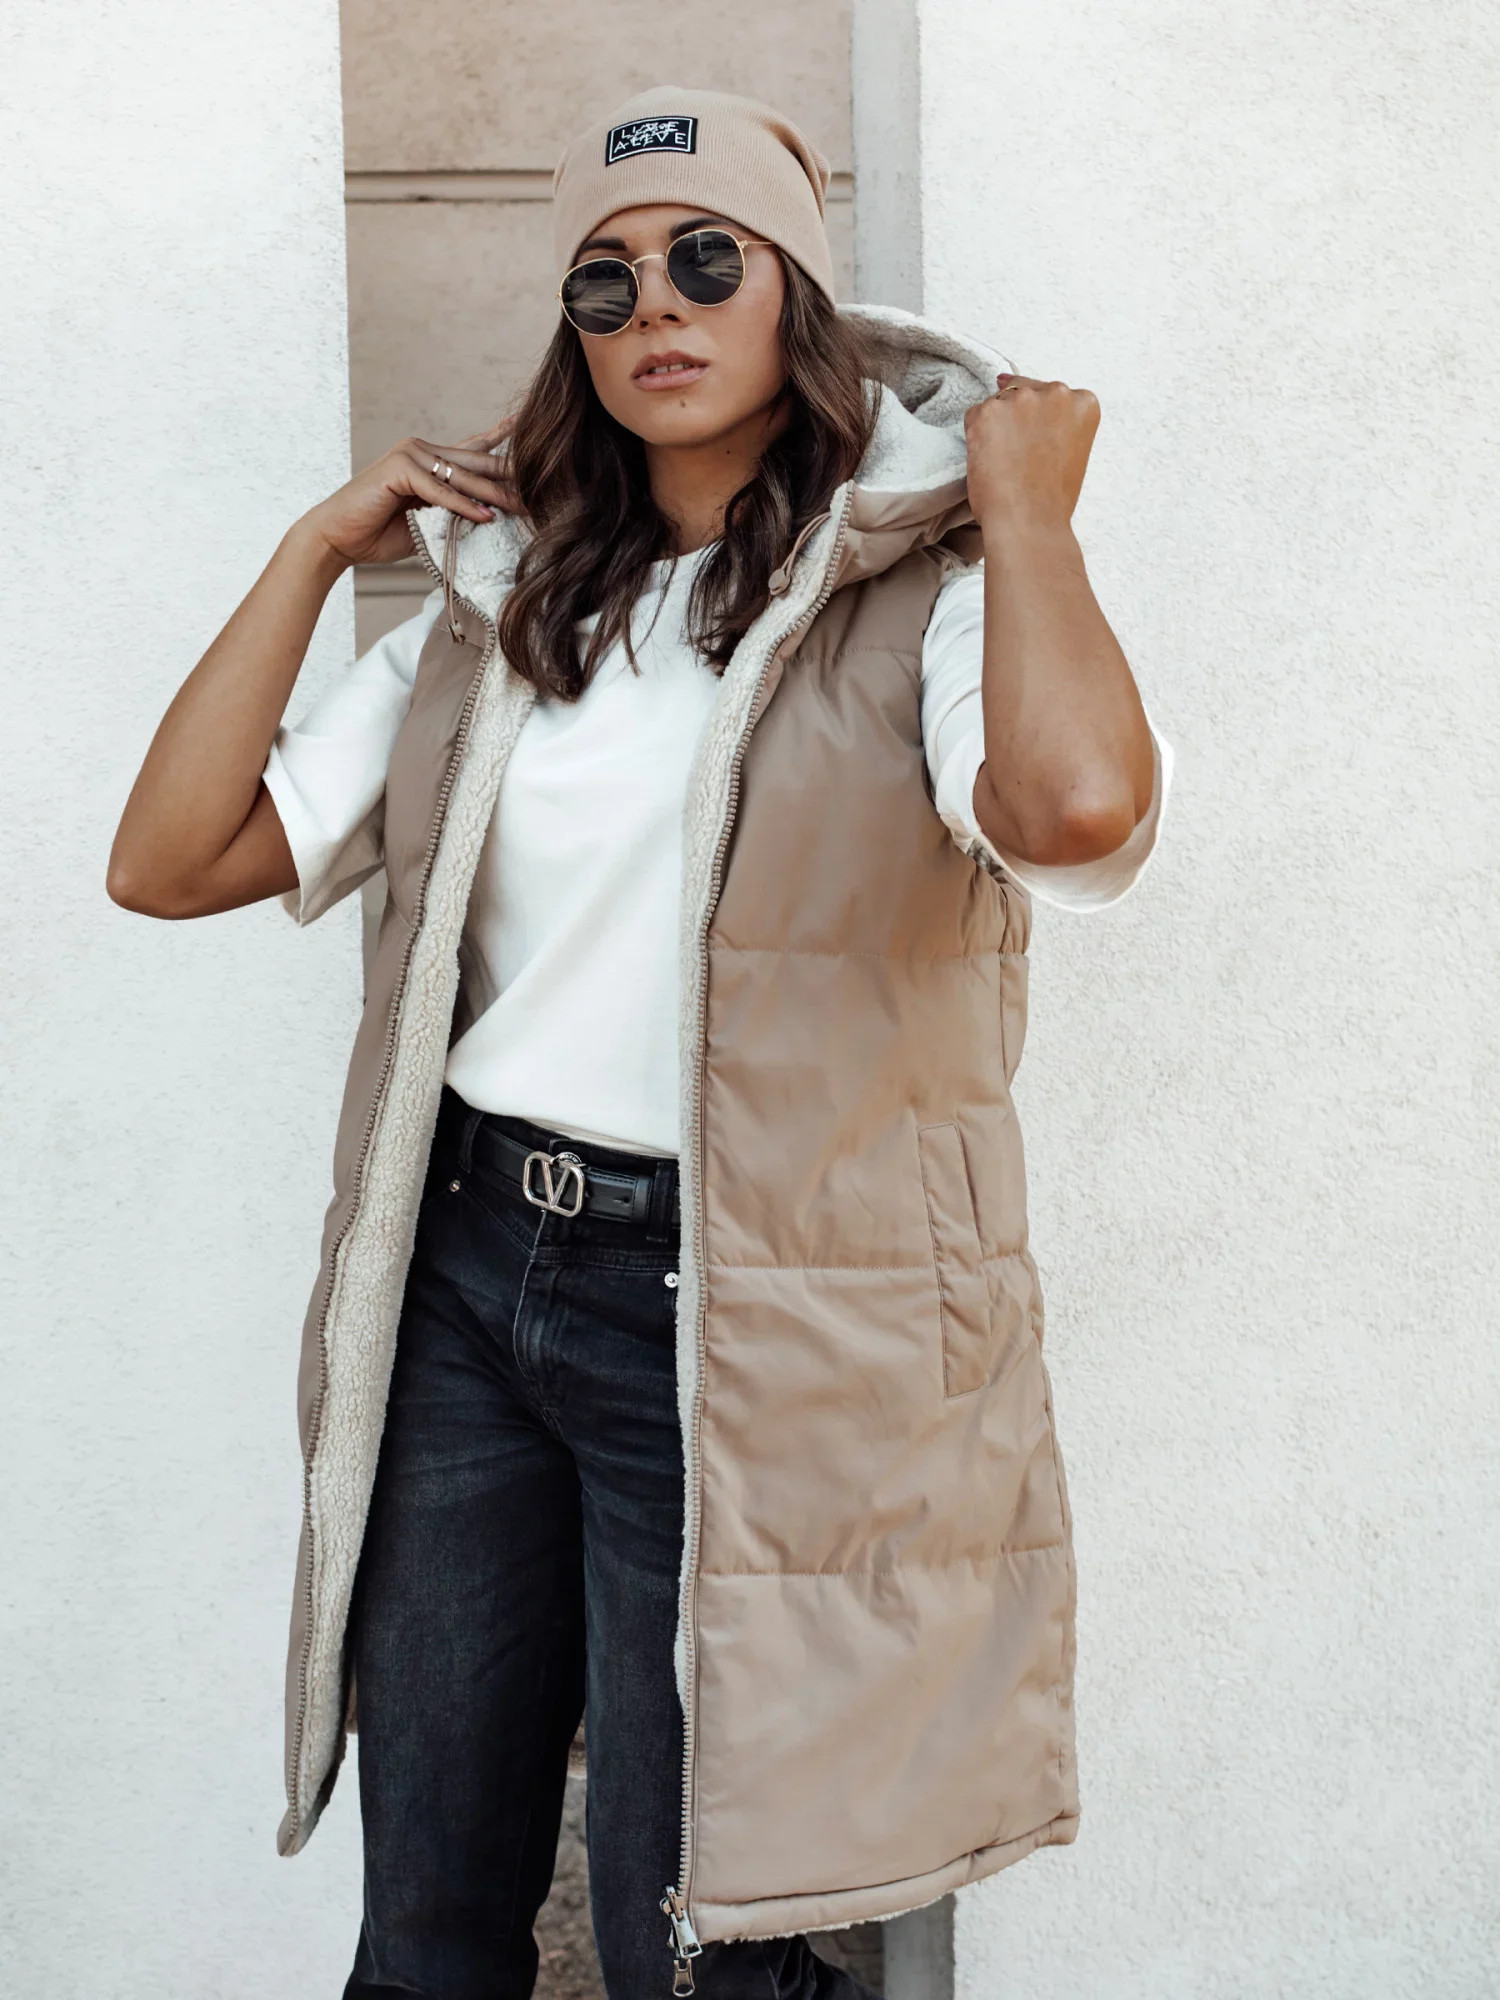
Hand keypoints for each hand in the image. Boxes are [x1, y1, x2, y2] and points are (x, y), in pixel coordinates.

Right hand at [297, 419, 521, 568]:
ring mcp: (409, 455)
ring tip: (521, 509)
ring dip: (493, 495)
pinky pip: (439, 490)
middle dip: (509, 477)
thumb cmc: (377, 533)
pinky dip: (462, 506)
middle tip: (543, 487)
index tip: (527, 427)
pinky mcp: (399, 469)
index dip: (501, 439)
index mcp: (428, 460)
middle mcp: (420, 450)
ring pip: (461, 476)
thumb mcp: (427, 524)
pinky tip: (485, 517)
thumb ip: (453, 514)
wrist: (338, 538)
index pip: (472, 448)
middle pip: (475, 462)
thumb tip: (487, 517)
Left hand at [963, 375, 1099, 534]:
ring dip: (996, 426)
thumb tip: (1015, 395)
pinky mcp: (988, 411)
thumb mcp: (1072, 451)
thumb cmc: (1051, 500)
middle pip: (1026, 392)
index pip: (1052, 396)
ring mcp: (1021, 399)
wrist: (1029, 523)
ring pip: (999, 403)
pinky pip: (974, 416)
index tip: (1038, 445)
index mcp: (1084, 403)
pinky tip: (989, 462)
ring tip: (1004, 463)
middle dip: (1018, 419)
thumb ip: (1058, 424)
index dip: (1040, 423)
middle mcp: (1056, 392)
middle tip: (1019, 458)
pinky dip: (975, 437)